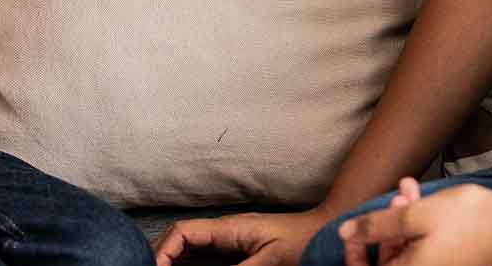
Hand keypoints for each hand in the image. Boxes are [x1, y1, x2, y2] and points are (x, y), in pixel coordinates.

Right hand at [152, 208, 328, 265]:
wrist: (330, 232)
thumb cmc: (306, 243)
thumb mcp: (272, 261)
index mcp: (230, 228)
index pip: (183, 232)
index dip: (162, 250)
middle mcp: (226, 232)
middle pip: (181, 240)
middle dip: (162, 257)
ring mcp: (233, 242)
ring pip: (192, 250)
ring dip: (175, 262)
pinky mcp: (241, 253)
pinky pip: (208, 259)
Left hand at [338, 181, 491, 265]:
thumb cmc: (470, 222)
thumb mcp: (414, 216)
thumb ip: (374, 227)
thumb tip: (345, 233)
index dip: (356, 253)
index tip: (354, 231)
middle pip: (393, 262)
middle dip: (387, 229)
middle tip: (397, 197)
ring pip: (413, 254)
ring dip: (406, 225)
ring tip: (414, 191)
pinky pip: (432, 254)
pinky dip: (425, 232)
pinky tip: (430, 205)